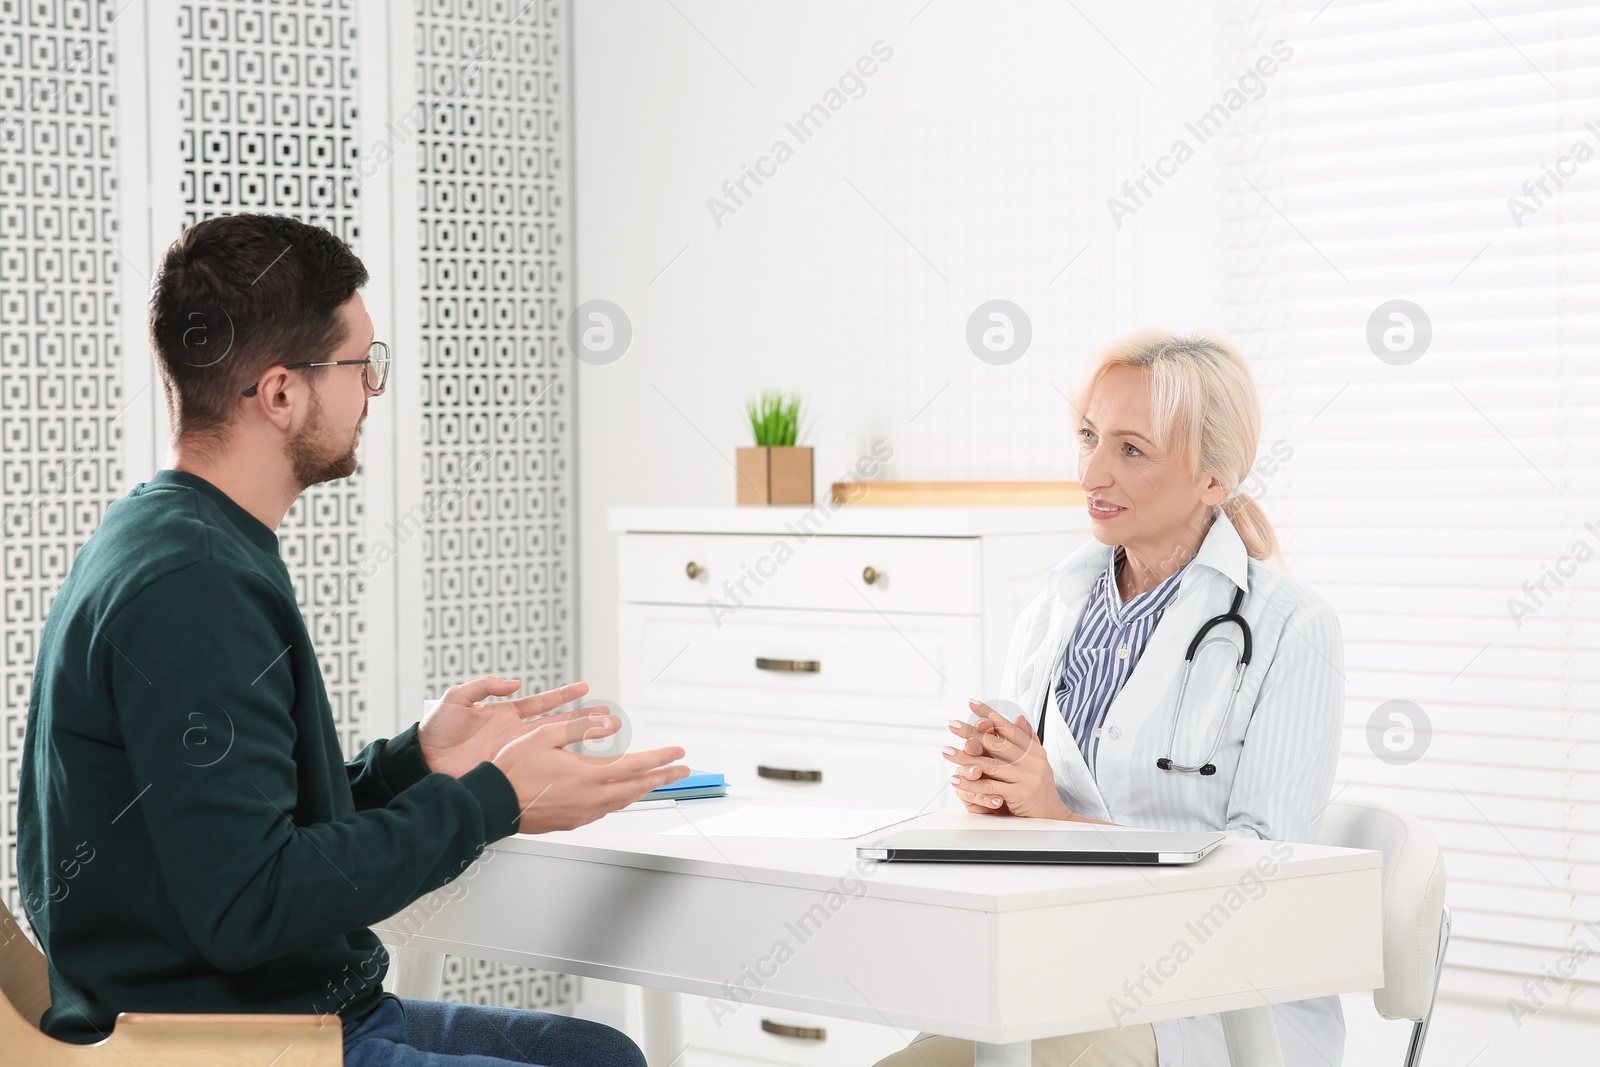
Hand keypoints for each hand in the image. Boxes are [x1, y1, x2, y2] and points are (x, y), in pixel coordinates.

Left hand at [419, 676, 593, 777]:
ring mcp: (514, 751)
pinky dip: (556, 764)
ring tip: (601, 736)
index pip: (542, 702)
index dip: (563, 694)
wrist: (423, 762)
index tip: (585, 688)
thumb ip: (485, 685)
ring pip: (554, 744)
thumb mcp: (457, 698)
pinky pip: (537, 765)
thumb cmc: (436, 730)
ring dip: (577, 741)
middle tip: (607, 716)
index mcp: (506, 713)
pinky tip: (573, 764)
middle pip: (557, 723)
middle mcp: (515, 732)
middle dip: (583, 718)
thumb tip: (514, 682)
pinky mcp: (508, 768)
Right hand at [491, 713, 688, 833]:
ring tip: (657, 781)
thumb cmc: (513, 769)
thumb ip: (580, 728)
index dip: (661, 758)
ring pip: (624, 801)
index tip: (678, 752)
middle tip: (683, 771)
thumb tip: (610, 724)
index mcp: (589, 776)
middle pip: (638, 787)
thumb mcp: (545, 735)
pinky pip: (606, 809)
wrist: (493, 804)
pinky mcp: (573, 822)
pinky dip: (621, 799)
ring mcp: (584, 813)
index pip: (636, 765)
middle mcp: (591, 798)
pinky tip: (622, 793)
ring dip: (643, 789)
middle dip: (664, 777)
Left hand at [943, 700, 1077, 820]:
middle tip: (952, 724)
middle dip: (971, 732)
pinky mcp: (1019, 794)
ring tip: (946, 751)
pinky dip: (971, 783)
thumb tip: (1018, 716)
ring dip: (965, 758)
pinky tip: (956, 779)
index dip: (989, 714)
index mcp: (1033, 750)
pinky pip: (990, 787)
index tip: (971, 703)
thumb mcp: (1036, 761)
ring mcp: (1025, 777)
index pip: (1007, 727)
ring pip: (989, 764)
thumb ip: (1027, 739)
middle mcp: (1031, 761)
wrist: (1052, 816)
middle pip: (996, 743)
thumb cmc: (1039, 788)